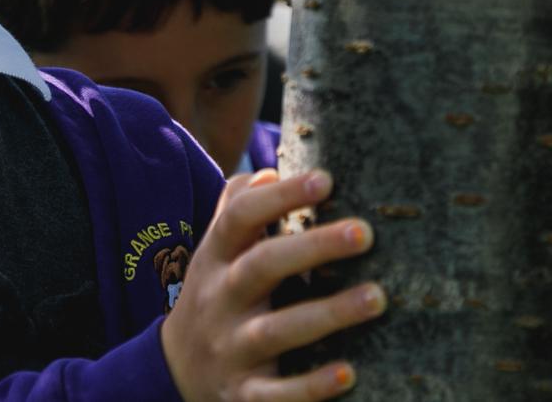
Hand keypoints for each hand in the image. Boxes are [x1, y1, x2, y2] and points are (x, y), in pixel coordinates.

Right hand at [159, 169, 382, 401]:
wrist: (174, 373)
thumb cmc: (214, 297)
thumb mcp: (213, 253)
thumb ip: (235, 209)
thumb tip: (268, 172)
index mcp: (215, 259)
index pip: (239, 217)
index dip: (279, 197)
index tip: (326, 180)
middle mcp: (220, 300)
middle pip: (262, 267)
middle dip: (312, 248)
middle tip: (365, 232)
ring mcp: (230, 349)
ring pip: (276, 331)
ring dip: (328, 314)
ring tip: (377, 297)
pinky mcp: (243, 395)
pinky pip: (277, 393)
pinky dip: (310, 386)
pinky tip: (348, 373)